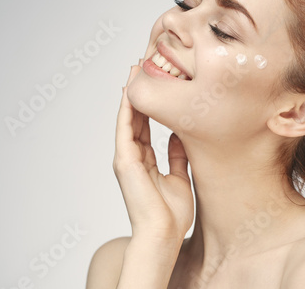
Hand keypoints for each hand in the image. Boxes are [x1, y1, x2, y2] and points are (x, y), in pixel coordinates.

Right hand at [113, 61, 193, 242]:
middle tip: (142, 70)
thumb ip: (177, 156)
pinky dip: (128, 109)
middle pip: (134, 119)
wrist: (163, 235)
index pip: (144, 127)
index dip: (148, 107)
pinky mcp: (125, 161)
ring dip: (131, 95)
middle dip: (139, 94)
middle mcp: (132, 157)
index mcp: (144, 162)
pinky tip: (132, 91)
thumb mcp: (179, 178)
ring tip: (135, 71)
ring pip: (127, 119)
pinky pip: (126, 129)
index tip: (155, 86)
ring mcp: (126, 159)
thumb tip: (179, 135)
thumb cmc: (172, 214)